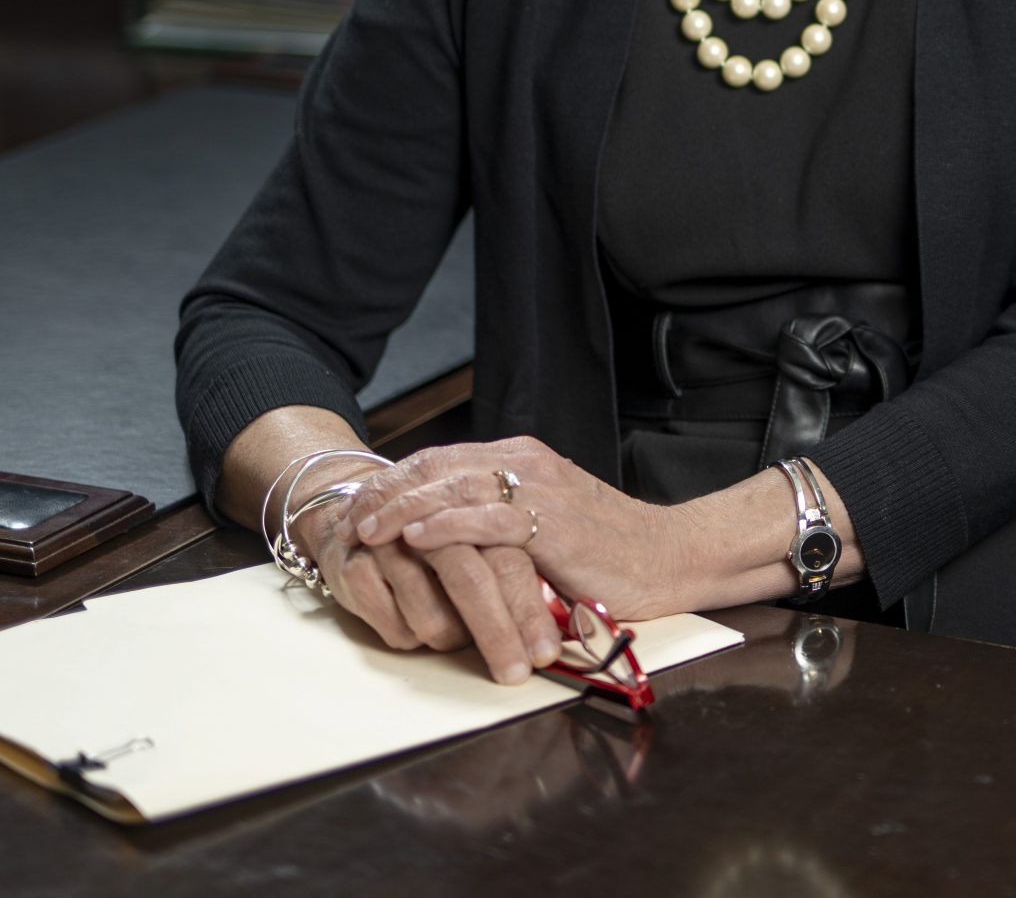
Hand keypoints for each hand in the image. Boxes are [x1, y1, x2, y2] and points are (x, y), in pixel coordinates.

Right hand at [292, 489, 559, 683]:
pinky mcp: (354, 563)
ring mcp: (392, 542)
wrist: (359, 512)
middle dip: (496, 633)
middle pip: (470, 578)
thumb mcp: (486, 544)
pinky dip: (405, 634)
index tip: (545, 653)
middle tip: (515, 673)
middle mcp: (436, 523)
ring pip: (427, 610)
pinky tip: (414, 631)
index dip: (528, 609)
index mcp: (477, 511)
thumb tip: (566, 620)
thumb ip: (519, 571)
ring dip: (447, 637)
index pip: (509, 559)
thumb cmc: (437, 539)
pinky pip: (388, 621)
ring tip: (455, 641)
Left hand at [347, 436, 692, 621]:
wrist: (669, 557)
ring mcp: (540, 490)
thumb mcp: (544, 522)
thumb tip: (439, 534)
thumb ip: (499, 518)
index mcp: (522, 458)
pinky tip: (414, 538)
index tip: (356, 503)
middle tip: (346, 517)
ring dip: (401, 510)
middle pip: (437, 468)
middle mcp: (527, 463)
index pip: (441, 459)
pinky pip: (487, 520)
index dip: (394, 479)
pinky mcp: (552, 524)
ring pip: (454, 489)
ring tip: (364, 530)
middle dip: (385, 492)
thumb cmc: (608, 549)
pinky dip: (445, 527)